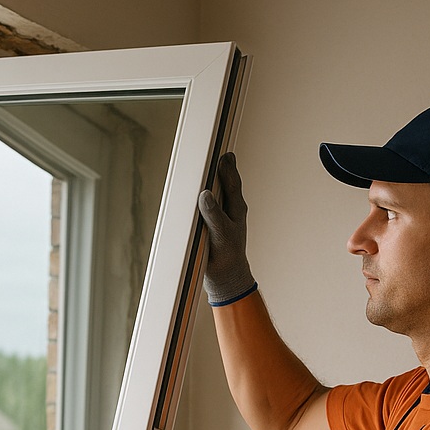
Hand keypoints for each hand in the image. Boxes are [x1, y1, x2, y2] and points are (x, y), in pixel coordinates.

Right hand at [198, 153, 255, 304]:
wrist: (225, 280)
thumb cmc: (228, 257)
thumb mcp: (222, 235)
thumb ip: (214, 214)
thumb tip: (205, 193)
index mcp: (237, 208)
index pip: (232, 180)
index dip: (226, 165)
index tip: (222, 149)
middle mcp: (229, 209)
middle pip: (224, 182)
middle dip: (219, 166)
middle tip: (213, 148)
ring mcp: (219, 217)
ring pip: (214, 193)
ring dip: (208, 179)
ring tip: (202, 165)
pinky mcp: (209, 226)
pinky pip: (204, 207)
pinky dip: (200, 197)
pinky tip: (193, 191)